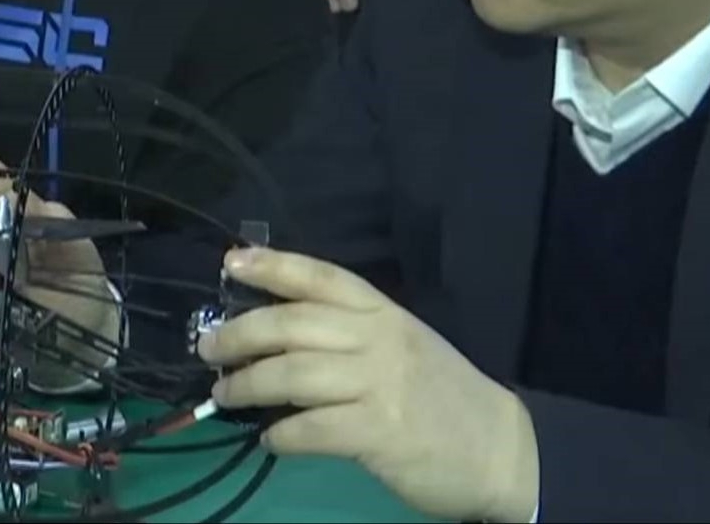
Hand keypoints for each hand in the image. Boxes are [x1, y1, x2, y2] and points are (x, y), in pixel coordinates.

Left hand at [197, 248, 538, 523]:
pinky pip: (312, 428)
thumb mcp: (402, 345)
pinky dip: (282, 435)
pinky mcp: (380, 432)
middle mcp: (378, 340)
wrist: (500, 447)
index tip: (231, 262)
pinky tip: (271, 440)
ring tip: (225, 394)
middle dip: (240, 334)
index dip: (273, 265)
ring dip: (248, 385)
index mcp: (383, 313)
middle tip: (209, 349)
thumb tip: (275, 335)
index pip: (322, 278)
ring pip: (293, 374)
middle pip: (293, 324)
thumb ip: (349, 334)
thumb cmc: (442, 395)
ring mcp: (380, 385)